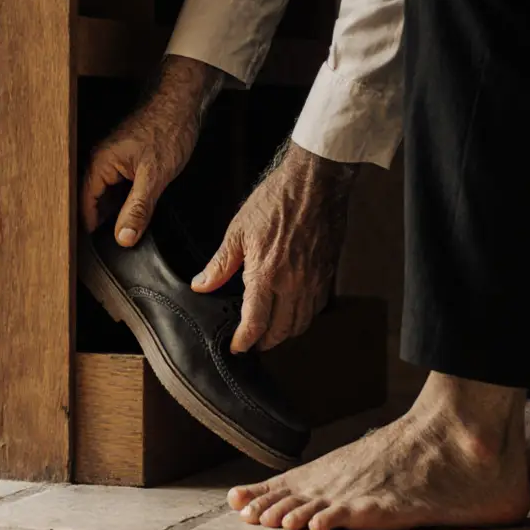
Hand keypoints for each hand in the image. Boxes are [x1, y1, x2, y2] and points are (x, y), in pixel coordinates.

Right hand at [82, 56, 222, 245]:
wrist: (183, 104)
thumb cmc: (168, 130)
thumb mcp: (154, 177)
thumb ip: (137, 209)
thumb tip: (124, 238)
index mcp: (100, 163)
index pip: (84, 205)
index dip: (89, 230)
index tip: (94, 253)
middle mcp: (101, 161)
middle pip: (93, 202)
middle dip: (102, 224)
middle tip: (110, 248)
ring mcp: (113, 161)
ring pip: (107, 196)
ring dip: (114, 214)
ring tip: (123, 234)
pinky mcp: (126, 162)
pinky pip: (118, 188)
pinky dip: (125, 202)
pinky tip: (135, 214)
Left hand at [192, 141, 357, 351]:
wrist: (315, 183)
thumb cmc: (276, 201)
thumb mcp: (238, 231)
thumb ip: (220, 264)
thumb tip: (201, 284)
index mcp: (267, 274)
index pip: (255, 323)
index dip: (244, 341)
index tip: (237, 347)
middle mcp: (293, 284)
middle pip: (281, 330)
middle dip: (265, 342)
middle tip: (253, 342)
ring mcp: (314, 280)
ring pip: (302, 322)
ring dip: (286, 332)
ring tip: (272, 330)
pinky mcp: (327, 273)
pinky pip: (317, 307)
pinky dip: (304, 316)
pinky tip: (294, 310)